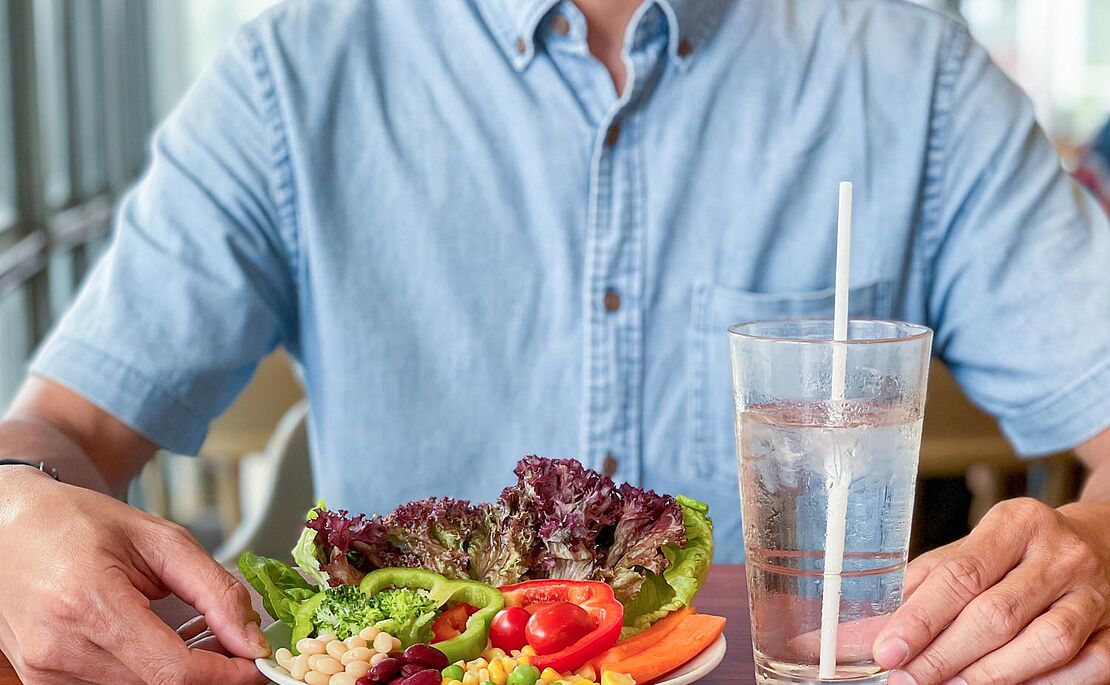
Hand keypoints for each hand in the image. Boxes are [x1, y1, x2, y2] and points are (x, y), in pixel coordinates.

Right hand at [0, 467, 268, 683]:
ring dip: (178, 676)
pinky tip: (160, 645)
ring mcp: (46, 672)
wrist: (11, 528)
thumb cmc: (83, 523)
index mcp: (88, 603)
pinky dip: (148, 675)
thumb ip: (214, 590)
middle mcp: (59, 649)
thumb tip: (251, 639)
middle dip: (209, 674)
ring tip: (192, 635)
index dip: (225, 676)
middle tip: (233, 646)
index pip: (171, 672)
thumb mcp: (162, 540)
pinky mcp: (43, 682)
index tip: (256, 664)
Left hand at [873, 497, 1109, 684]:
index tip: (888, 649)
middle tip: (906, 679)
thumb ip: (926, 584)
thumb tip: (870, 629)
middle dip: (943, 655)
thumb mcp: (973, 549)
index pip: (961, 575)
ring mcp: (1094, 594)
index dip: (921, 618)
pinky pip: (1081, 668)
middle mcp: (1060, 555)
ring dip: (987, 675)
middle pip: (996, 615)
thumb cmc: (1021, 552)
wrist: (1103, 544)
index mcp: (1016, 523)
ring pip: (1043, 644)